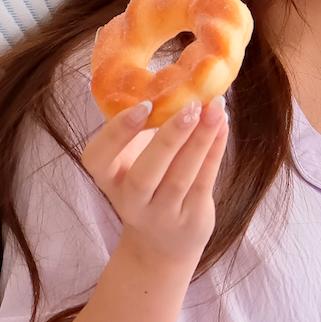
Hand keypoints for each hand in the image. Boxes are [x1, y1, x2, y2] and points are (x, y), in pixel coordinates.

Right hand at [79, 98, 228, 273]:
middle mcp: (131, 202)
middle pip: (145, 174)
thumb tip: (169, 77)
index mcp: (107, 180)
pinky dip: (214, 150)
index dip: (118, 132)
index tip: (143, 104)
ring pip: (181, 177)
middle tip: (190, 105)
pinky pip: (204, 181)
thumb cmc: (145, 185)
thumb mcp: (131, 160)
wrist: (160, 244)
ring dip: (200, 140)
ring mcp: (162, 215)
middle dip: (168, 138)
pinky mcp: (192, 219)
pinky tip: (222, 125)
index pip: (98, 158)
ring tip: (215, 107)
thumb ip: (140, 128)